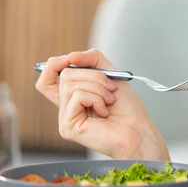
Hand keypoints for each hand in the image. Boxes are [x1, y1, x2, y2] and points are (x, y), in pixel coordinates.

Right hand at [35, 49, 168, 160]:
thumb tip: (71, 56)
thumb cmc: (128, 108)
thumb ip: (91, 60)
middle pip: (63, 74)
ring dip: (97, 87)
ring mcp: (65, 117)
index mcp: (74, 95)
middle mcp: (66, 106)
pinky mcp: (67, 126)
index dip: (56, 63)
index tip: (73, 59)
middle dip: (93, 75)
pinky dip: (96, 99)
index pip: (48, 75)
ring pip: (69, 83)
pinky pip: (77, 97)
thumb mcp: (111, 74)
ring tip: (109, 101)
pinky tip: (104, 111)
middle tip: (110, 88)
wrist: (138, 130)